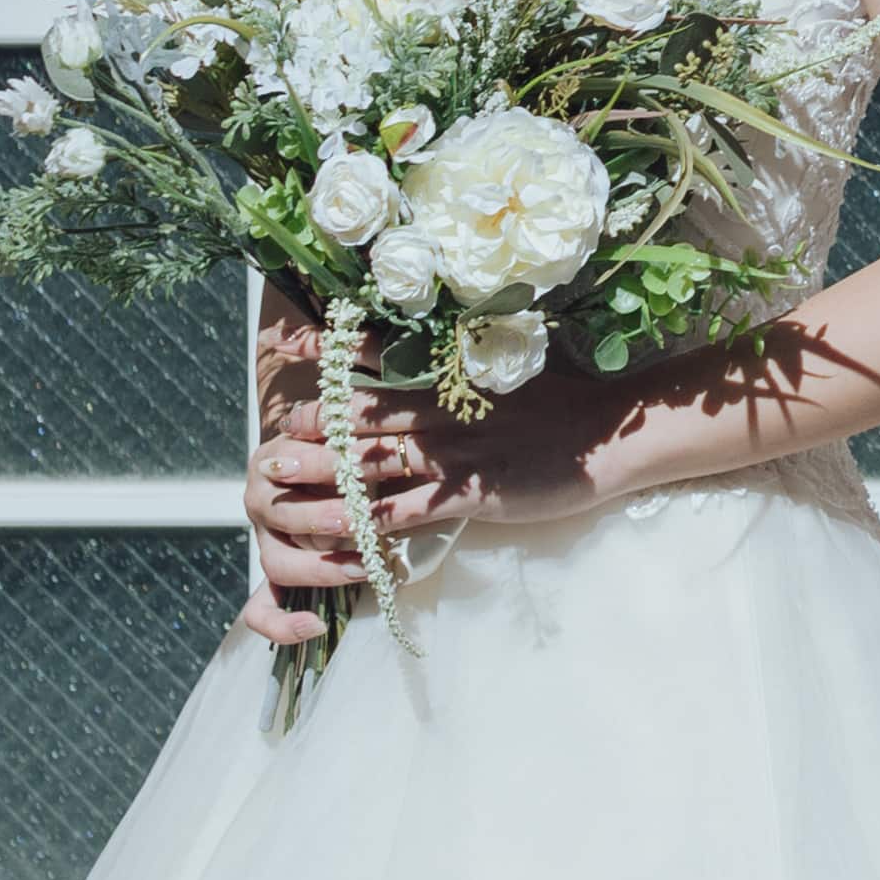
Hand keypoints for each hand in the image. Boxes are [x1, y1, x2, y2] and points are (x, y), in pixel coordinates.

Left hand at [243, 352, 641, 639]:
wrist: (611, 435)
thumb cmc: (565, 401)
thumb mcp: (511, 367)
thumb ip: (463, 361)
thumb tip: (425, 350)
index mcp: (450, 374)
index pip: (379, 355)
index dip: (328, 350)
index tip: (284, 344)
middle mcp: (443, 409)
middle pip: (361, 415)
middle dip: (310, 426)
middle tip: (268, 439)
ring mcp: (454, 452)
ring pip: (371, 464)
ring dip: (320, 474)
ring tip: (278, 482)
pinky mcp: (469, 494)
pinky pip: (405, 513)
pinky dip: (367, 525)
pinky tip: (335, 535)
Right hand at [243, 401, 442, 643]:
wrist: (352, 468)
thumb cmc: (364, 440)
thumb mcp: (357, 414)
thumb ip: (349, 389)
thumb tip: (321, 342)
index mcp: (275, 454)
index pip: (287, 462)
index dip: (323, 466)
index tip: (361, 466)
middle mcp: (262, 498)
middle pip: (285, 516)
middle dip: (326, 517)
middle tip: (363, 519)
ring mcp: (267, 541)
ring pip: (279, 564)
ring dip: (322, 568)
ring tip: (366, 566)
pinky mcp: (275, 575)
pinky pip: (261, 611)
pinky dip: (282, 625)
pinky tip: (315, 628)